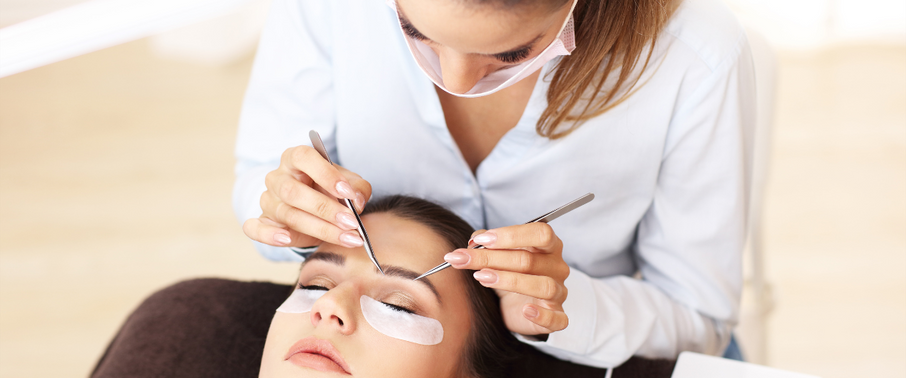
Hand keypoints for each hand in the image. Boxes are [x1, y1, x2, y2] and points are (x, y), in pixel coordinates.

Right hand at [242, 145, 371, 248]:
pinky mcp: (263, 221)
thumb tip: (357, 202)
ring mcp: (268, 199)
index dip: (326, 174)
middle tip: (351, 222)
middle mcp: (278, 177)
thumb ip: (357, 188)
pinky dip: (269, 235)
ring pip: (288, 214)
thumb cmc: (329, 189)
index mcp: (296, 158)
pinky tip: (287, 239)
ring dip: (319, 228)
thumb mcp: (348, 183)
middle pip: (293, 191)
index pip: (304, 158)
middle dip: (325, 209)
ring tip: (346, 238)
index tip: (348, 192)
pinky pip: (256, 228)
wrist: (313, 205)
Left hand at [444, 223, 569, 335]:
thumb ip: (487, 243)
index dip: (511, 235)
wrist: (516, 306)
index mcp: (549, 246)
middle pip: (529, 260)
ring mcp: (559, 292)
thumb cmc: (511, 273)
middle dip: (491, 258)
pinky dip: (543, 315)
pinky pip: (557, 318)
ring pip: (542, 285)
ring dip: (509, 280)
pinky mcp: (557, 316)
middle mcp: (557, 267)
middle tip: (462, 259)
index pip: (540, 233)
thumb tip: (473, 242)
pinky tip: (526, 311)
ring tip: (482, 278)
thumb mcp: (498, 254)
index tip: (481, 240)